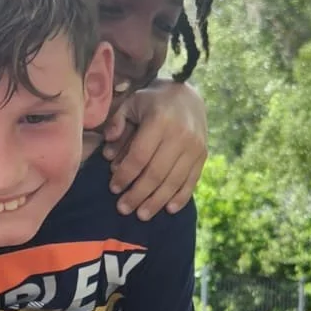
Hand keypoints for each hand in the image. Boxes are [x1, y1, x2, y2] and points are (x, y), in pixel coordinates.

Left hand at [103, 81, 207, 218]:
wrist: (188, 96)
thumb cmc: (153, 102)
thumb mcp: (131, 103)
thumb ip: (117, 123)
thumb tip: (107, 151)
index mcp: (160, 121)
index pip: (139, 156)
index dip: (125, 175)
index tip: (113, 187)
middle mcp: (180, 135)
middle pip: (156, 173)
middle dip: (138, 194)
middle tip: (123, 209)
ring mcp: (194, 146)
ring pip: (174, 181)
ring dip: (157, 201)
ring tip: (142, 215)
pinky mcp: (203, 154)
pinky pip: (191, 180)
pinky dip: (181, 197)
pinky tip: (168, 209)